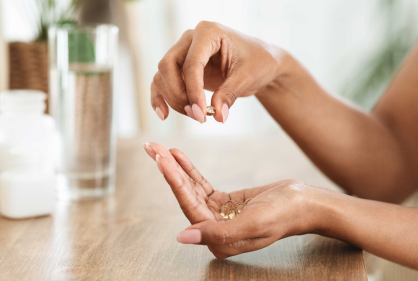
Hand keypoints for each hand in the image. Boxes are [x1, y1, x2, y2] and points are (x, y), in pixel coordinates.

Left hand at [143, 142, 322, 258]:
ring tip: (160, 147)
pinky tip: (178, 156)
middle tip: (152, 148)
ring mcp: (218, 216)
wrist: (305, 203)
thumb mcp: (253, 223)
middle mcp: (214, 230)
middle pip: (185, 196)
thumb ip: (217, 233)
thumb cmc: (284, 214)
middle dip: (168, 171)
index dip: (173, 181)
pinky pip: (201, 185)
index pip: (189, 206)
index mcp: (219, 240)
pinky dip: (190, 170)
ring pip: (190, 189)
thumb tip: (182, 237)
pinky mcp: (224, 203)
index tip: (160, 159)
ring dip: (175, 168)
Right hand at [151, 21, 288, 122]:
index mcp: (208, 32)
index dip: (193, 91)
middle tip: (198, 116)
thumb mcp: (248, 77)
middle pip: (168, 66)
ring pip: (163, 76)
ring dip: (174, 99)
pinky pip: (162, 82)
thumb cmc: (258, 62)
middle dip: (179, 95)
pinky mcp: (180, 68)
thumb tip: (218, 116)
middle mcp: (190, 39)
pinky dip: (160, 98)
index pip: (191, 63)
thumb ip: (230, 94)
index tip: (201, 114)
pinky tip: (164, 114)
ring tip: (196, 116)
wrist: (261, 63)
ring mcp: (182, 52)